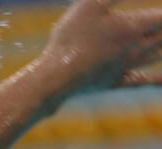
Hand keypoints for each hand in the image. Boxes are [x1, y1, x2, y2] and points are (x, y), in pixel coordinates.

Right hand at [42, 0, 161, 93]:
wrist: (56, 77)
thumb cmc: (71, 38)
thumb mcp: (90, 5)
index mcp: (133, 27)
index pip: (161, 16)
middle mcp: (136, 47)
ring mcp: (127, 66)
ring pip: (156, 55)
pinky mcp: (116, 82)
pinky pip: (142, 81)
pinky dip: (157, 81)